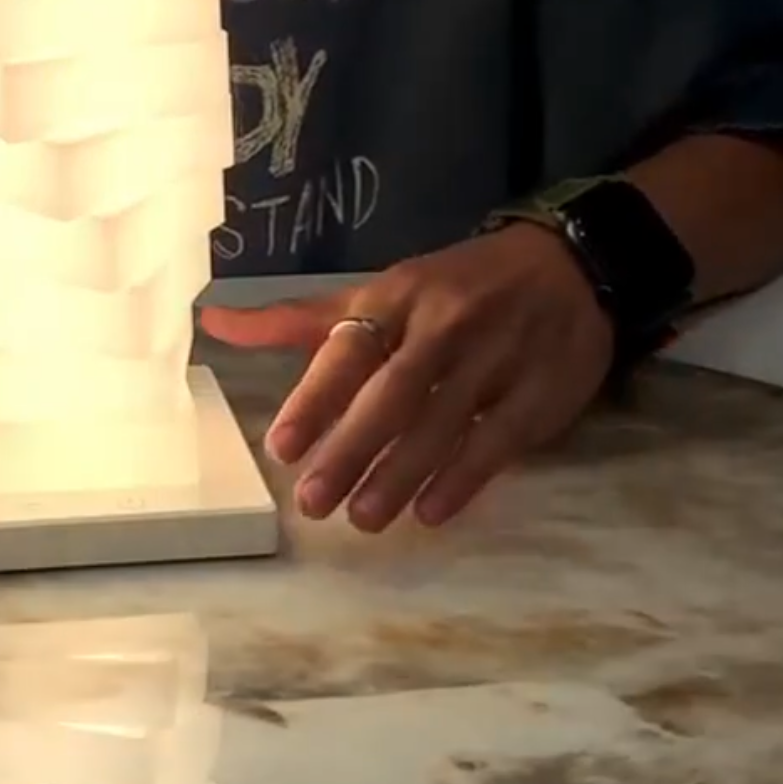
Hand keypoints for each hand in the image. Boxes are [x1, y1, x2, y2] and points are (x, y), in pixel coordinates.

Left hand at [199, 225, 613, 532]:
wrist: (569, 265)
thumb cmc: (456, 288)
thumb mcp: (381, 292)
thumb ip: (300, 320)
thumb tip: (213, 322)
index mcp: (399, 296)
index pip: (350, 348)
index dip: (316, 398)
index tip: (282, 447)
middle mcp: (445, 324)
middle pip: (392, 394)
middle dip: (350, 450)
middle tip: (312, 503)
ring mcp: (497, 357)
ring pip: (442, 421)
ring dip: (399, 475)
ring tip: (362, 518)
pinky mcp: (541, 391)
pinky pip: (496, 440)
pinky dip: (461, 478)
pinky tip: (429, 512)